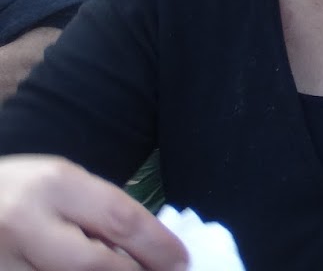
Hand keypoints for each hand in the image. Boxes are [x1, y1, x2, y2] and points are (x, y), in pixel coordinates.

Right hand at [0, 155, 187, 269]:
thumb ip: (97, 210)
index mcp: (55, 184)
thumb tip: (146, 246)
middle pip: (96, 264)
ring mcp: (4, 261)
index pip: (121, 219)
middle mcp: (26, 222)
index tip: (182, 260)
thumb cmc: (16, 189)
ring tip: (127, 270)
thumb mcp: (59, 183)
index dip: (158, 245)